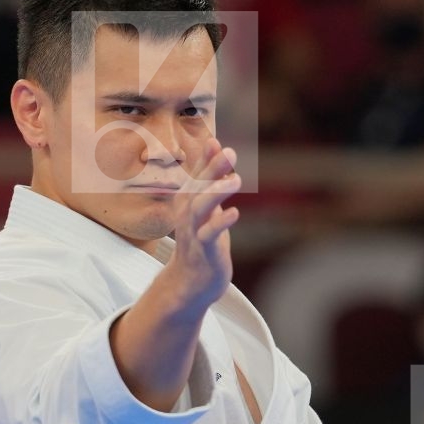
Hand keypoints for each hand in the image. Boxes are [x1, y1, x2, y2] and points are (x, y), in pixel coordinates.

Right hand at [164, 137, 240, 310]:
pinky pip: (209, 235)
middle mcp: (187, 214)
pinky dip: (220, 223)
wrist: (190, 282)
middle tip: (229, 152)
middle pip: (197, 187)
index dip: (206, 159)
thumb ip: (210, 177)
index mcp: (188, 202)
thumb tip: (215, 144)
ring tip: (235, 180)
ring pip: (200, 209)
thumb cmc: (202, 240)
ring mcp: (193, 232)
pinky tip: (234, 213)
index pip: (197, 175)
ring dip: (216, 193)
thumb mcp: (207, 205)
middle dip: (212, 169)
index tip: (215, 142)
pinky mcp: (203, 251)